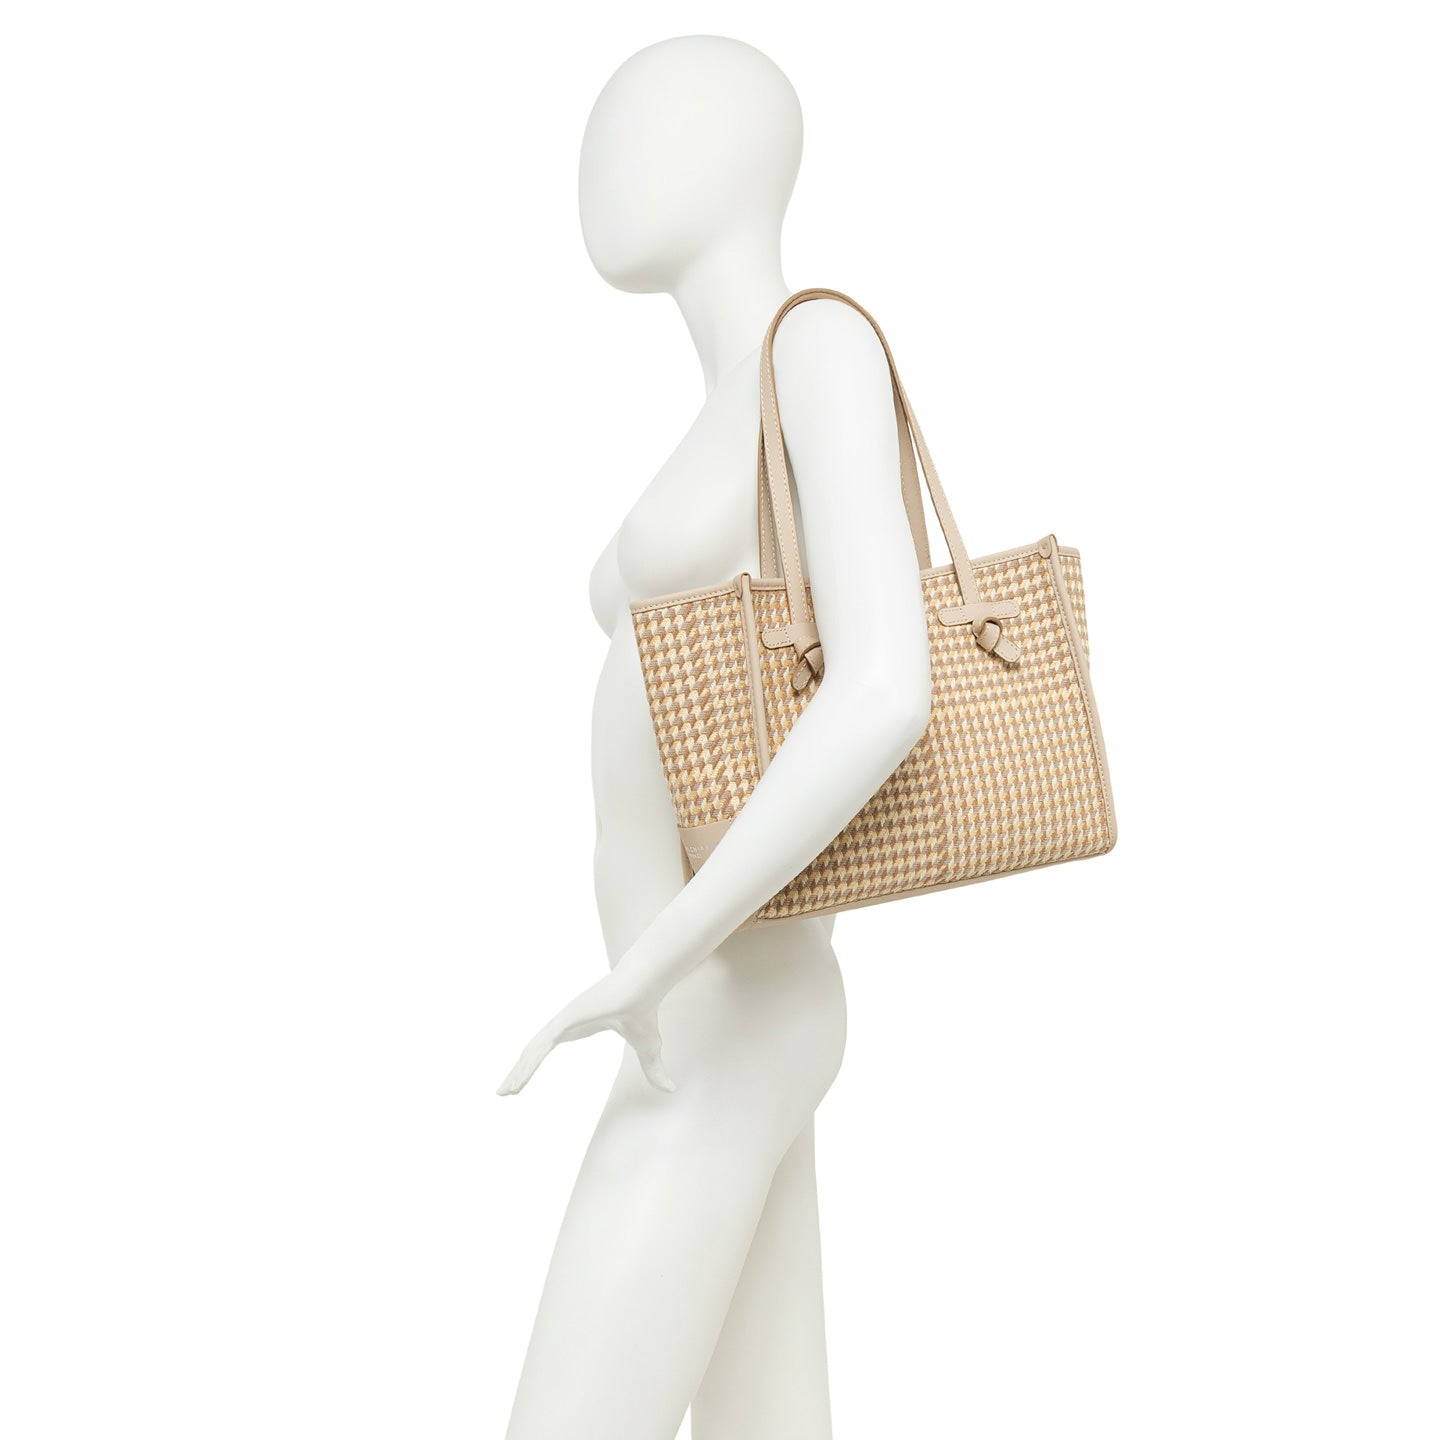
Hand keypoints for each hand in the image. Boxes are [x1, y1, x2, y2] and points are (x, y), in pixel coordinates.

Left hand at [495, 966, 676, 1095]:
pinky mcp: (564, 1019)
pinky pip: (540, 1045)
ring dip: (518, 1071)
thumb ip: (653, 1069)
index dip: (531, 1065)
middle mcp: (564, 1023)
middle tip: (503, 1093)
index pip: (545, 1048)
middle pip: (534, 1050)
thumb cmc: (644, 1011)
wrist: (643, 988)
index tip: (519, 1083)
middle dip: (518, 1071)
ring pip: (532, 1050)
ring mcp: (562, 1020)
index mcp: (576, 1028)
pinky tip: (518, 1079)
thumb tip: (671, 1090)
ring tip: (505, 1092)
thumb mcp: (649, 1048)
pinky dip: (528, 1063)